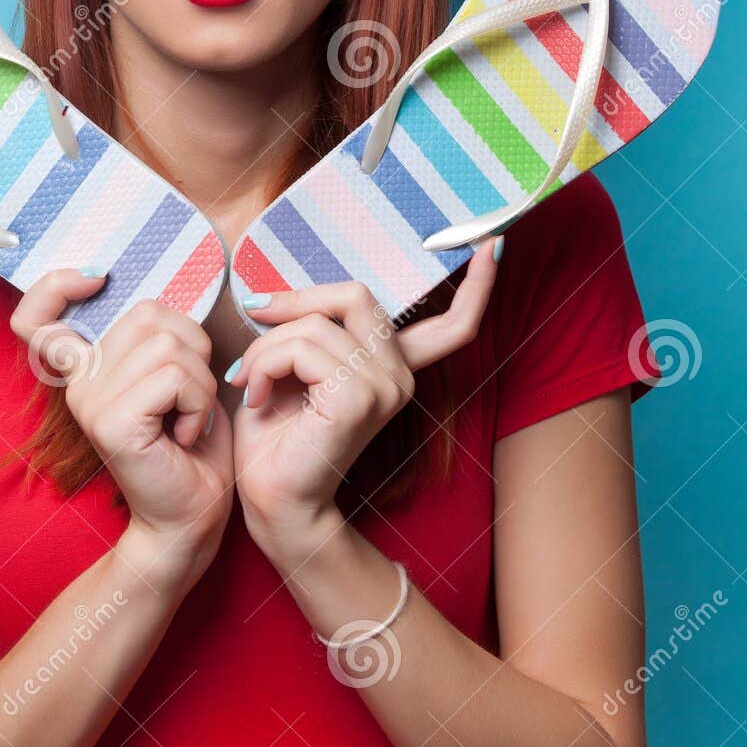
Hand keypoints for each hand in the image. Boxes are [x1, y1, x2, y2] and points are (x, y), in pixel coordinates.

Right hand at [11, 272, 233, 584]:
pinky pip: (175, 377)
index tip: (96, 278)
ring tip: (189, 418)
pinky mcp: (111, 422)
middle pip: (147, 312)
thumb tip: (166, 290)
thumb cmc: (190, 444)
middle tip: (189, 395)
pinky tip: (187, 434)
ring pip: (169, 346)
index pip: (36, 315)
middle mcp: (77, 382)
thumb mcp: (171, 376)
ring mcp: (88, 401)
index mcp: (84, 369)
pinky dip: (199, 403)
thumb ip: (154, 336)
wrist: (192, 514)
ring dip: (201, 382)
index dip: (56, 284)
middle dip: (193, 346)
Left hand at [228, 241, 502, 563]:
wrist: (274, 501)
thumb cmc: (277, 440)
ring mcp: (384, 388)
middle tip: (256, 313)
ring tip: (250, 381)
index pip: (453, 325)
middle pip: (358, 294)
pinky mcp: (358, 400)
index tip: (495, 244)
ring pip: (317, 323)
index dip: (477, 287)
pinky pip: (302, 349)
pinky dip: (265, 364)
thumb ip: (310, 333)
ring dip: (266, 346)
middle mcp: (399, 377)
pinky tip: (256, 394)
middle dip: (298, 299)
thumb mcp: (295, 370)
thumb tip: (277, 293)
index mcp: (394, 369)